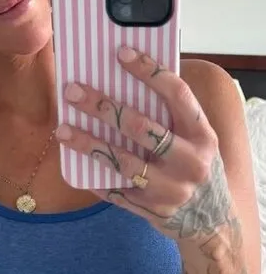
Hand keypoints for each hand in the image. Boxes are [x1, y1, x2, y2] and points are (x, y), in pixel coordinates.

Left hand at [55, 47, 232, 243]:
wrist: (210, 220)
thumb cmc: (197, 166)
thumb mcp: (198, 139)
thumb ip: (173, 115)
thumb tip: (127, 79)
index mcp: (202, 135)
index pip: (177, 95)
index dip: (149, 72)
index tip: (121, 54)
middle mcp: (189, 161)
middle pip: (141, 127)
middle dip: (103, 107)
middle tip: (73, 92)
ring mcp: (170, 189)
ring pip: (123, 162)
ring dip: (89, 144)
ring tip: (63, 129)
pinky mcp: (151, 210)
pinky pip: (116, 191)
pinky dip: (93, 177)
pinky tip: (73, 162)